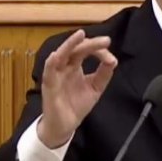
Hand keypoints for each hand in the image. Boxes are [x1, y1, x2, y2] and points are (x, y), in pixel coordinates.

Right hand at [37, 29, 116, 147]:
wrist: (66, 126)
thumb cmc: (77, 105)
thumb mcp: (95, 88)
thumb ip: (103, 74)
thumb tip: (113, 60)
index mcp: (75, 66)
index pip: (86, 51)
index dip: (99, 51)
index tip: (112, 60)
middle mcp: (65, 66)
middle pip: (76, 49)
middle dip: (91, 44)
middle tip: (106, 40)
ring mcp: (56, 74)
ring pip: (61, 54)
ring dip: (70, 44)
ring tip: (80, 35)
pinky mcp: (49, 85)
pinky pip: (48, 71)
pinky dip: (52, 62)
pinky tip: (57, 55)